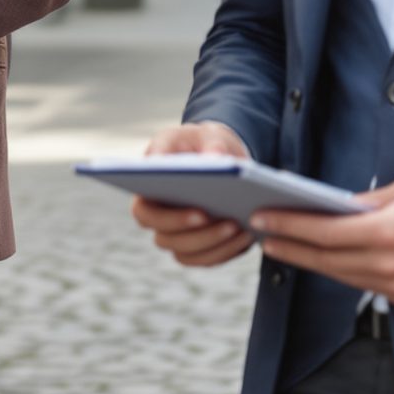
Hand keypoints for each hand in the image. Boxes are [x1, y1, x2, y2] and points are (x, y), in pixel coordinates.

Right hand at [130, 121, 256, 267]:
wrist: (217, 154)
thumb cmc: (202, 142)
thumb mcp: (206, 134)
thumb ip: (210, 143)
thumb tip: (215, 160)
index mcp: (147, 190)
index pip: (145, 214)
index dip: (170, 219)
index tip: (200, 213)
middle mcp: (157, 218)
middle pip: (167, 240)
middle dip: (201, 236)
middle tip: (231, 223)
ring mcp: (176, 235)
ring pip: (187, 254)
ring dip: (216, 245)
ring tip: (242, 228)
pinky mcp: (198, 246)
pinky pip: (207, 259)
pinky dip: (227, 251)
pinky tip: (247, 236)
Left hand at [250, 174, 393, 306]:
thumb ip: (367, 201)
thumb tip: (334, 206)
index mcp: (385, 232)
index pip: (322, 232)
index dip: (288, 225)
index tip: (262, 219)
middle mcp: (388, 264)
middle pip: (325, 258)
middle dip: (290, 246)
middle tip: (263, 236)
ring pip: (341, 276)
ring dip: (311, 261)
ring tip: (285, 247)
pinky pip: (364, 285)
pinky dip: (341, 272)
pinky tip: (324, 260)